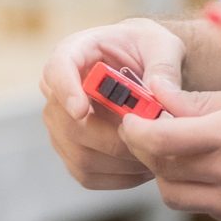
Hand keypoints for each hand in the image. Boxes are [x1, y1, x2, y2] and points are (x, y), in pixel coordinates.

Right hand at [39, 17, 185, 188]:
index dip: (65, 90)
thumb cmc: (149, 49)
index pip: (57, 69)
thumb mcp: (163, 45)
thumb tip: (158, 91)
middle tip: (150, 140)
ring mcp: (61, 125)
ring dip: (122, 160)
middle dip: (113, 138)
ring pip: (81, 155)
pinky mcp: (72, 152)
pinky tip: (146, 163)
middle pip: (70, 125)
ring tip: (157, 153)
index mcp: (75, 52)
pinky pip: (89, 174)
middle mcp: (59, 90)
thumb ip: (163, 66)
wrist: (147, 66)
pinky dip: (120, 175)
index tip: (82, 110)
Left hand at [118, 81, 220, 220]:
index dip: (136, 128)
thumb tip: (161, 97)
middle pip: (161, 173)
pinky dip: (203, 187)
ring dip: (172, 172)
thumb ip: (207, 101)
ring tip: (190, 144)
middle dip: (150, 149)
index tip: (134, 114)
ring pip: (180, 197)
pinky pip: (209, 209)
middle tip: (158, 125)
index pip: (160, 141)